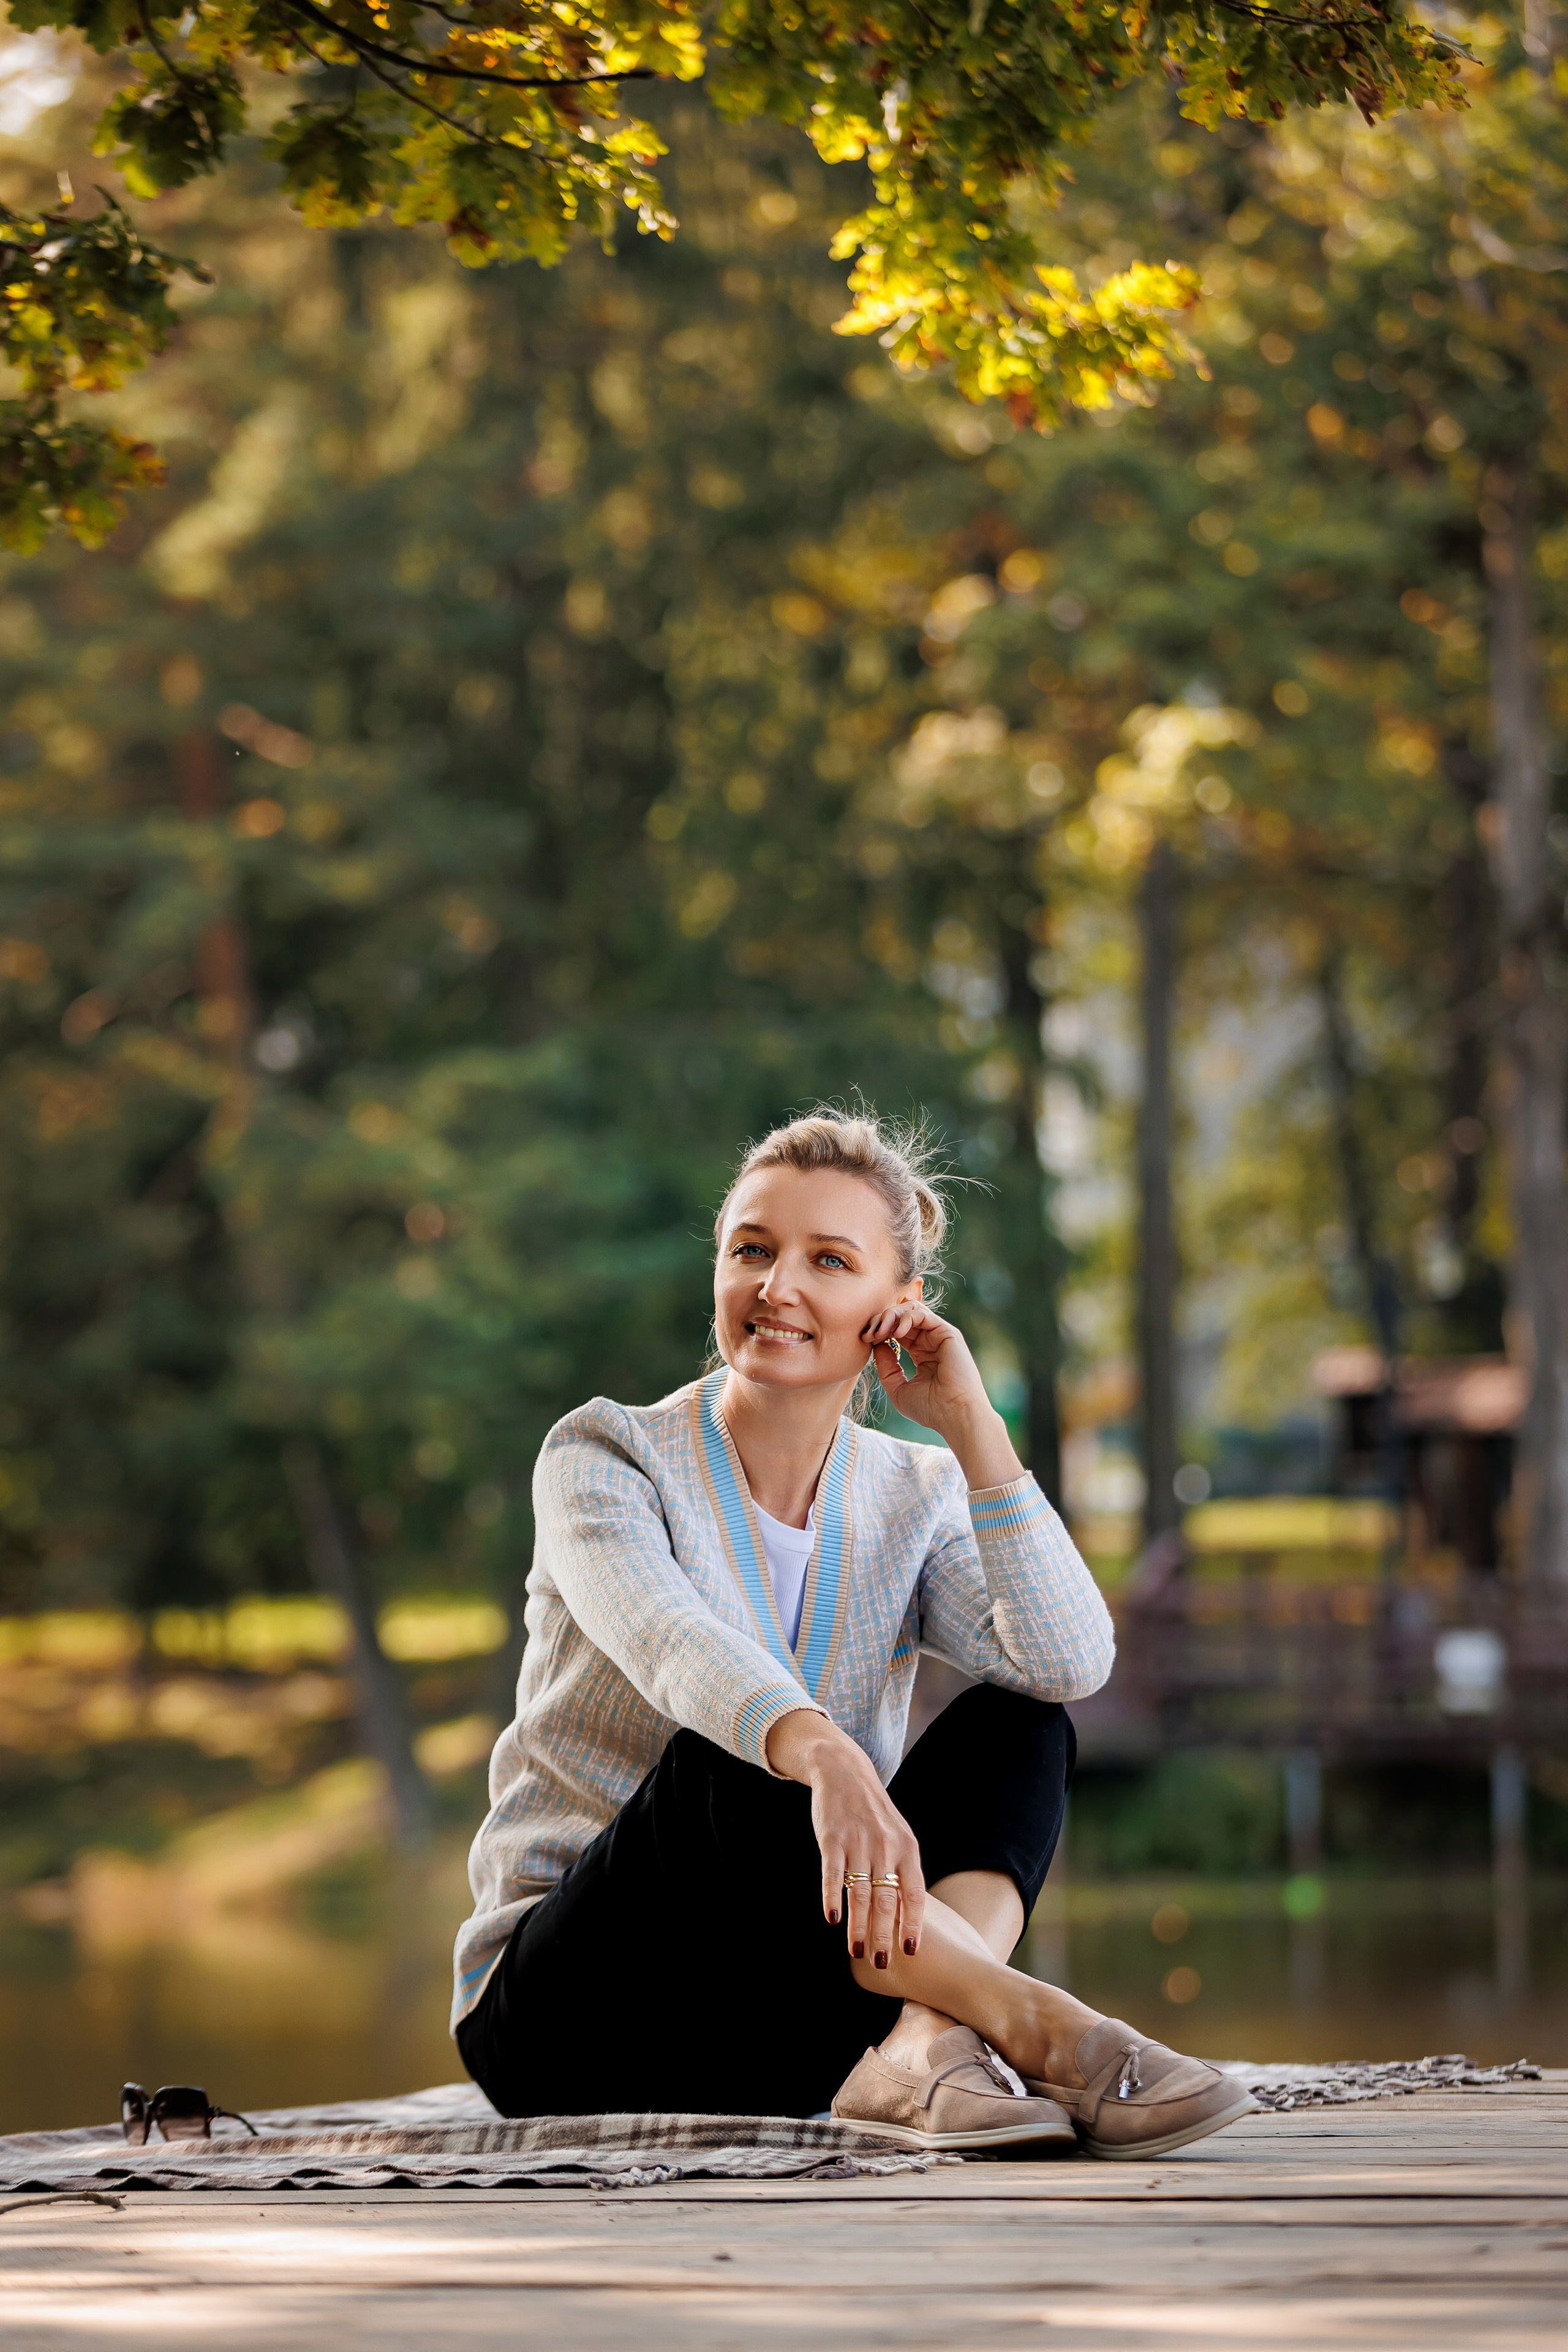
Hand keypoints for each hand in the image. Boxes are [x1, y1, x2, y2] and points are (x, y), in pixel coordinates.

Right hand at [766, 1709, 925, 1966]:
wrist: (845, 1771)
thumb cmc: (874, 1814)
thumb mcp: (897, 1836)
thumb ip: (902, 1871)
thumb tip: (909, 1916)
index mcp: (906, 1848)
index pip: (913, 1893)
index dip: (913, 1923)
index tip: (910, 1951)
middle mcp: (885, 1846)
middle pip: (886, 1899)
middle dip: (884, 1934)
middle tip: (881, 1963)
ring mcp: (858, 1842)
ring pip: (859, 1893)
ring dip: (858, 1926)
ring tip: (857, 1952)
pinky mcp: (832, 1838)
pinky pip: (832, 1873)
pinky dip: (832, 1897)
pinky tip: (831, 1919)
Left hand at [861, 1302, 1024, 1489]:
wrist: (954, 1415)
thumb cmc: (931, 1409)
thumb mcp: (898, 1388)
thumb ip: (886, 1367)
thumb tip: (877, 1345)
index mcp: (921, 1354)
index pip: (896, 1331)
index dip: (878, 1331)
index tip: (864, 1339)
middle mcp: (931, 1342)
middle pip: (901, 1317)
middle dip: (881, 1321)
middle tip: (869, 1334)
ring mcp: (939, 1336)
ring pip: (910, 1310)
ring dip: (890, 1316)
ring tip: (880, 1332)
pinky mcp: (947, 1333)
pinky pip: (922, 1314)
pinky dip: (905, 1317)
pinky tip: (896, 1332)